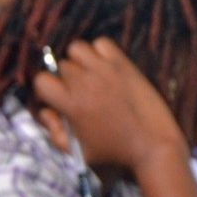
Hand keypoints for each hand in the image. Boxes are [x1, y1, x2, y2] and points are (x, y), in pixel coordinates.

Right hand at [30, 38, 186, 172]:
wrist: (154, 147)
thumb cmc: (114, 153)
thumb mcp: (78, 153)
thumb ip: (55, 133)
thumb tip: (45, 112)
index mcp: (71, 104)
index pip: (41, 80)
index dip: (47, 90)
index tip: (57, 100)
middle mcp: (85, 83)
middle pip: (61, 65)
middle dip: (66, 78)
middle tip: (80, 92)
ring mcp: (105, 70)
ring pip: (77, 48)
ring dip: (79, 60)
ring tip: (89, 74)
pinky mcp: (124, 65)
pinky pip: (102, 43)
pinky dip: (100, 51)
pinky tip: (105, 67)